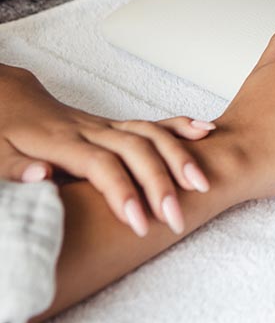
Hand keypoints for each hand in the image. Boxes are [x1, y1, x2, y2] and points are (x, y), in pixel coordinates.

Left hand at [0, 64, 215, 236]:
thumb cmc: (2, 134)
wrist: (6, 100)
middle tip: (176, 217)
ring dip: (180, 157)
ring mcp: (106, 125)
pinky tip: (206, 131)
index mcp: (61, 143)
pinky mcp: (115, 125)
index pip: (101, 166)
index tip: (140, 222)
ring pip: (150, 135)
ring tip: (202, 183)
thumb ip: (17, 168)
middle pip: (136, 151)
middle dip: (161, 183)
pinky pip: (152, 122)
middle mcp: (90, 130)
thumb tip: (42, 176)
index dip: (123, 192)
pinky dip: (181, 125)